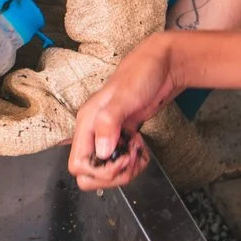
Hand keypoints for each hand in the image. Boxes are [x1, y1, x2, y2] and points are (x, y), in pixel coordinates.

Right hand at [67, 38, 178, 189]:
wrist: (162, 64)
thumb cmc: (141, 74)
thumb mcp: (123, 97)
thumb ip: (108, 123)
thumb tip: (101, 152)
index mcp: (87, 123)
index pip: (78, 164)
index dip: (100, 171)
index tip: (121, 158)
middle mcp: (94, 132)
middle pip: (90, 174)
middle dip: (112, 176)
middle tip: (131, 159)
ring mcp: (109, 135)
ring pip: (106, 171)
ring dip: (125, 170)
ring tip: (139, 152)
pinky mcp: (123, 137)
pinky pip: (122, 162)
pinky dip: (134, 162)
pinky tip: (142, 149)